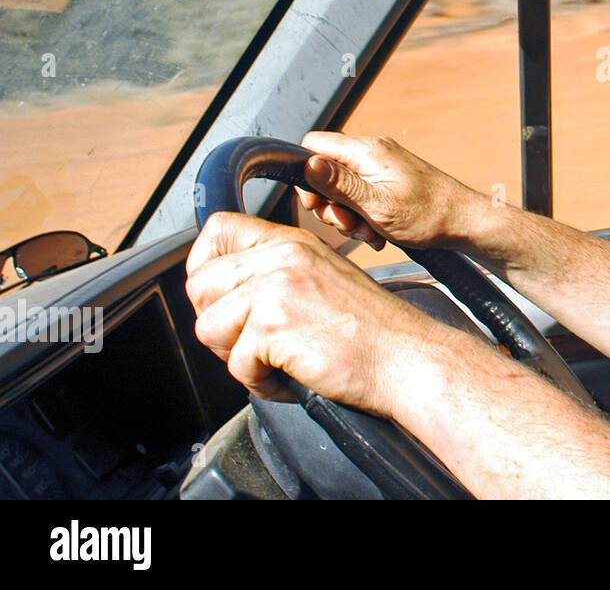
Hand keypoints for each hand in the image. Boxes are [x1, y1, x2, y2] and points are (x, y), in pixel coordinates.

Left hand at [185, 212, 432, 411]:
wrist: (407, 357)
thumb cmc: (375, 330)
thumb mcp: (326, 277)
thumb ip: (279, 273)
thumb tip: (228, 294)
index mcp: (293, 242)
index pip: (218, 229)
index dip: (204, 266)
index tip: (220, 297)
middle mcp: (283, 257)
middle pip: (200, 283)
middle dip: (217, 323)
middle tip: (251, 343)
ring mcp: (277, 289)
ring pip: (208, 326)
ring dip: (234, 356)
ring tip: (271, 363)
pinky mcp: (275, 326)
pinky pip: (235, 363)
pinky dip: (259, 382)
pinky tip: (289, 378)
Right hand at [295, 132, 485, 251]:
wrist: (464, 222)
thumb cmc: (429, 214)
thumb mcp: (377, 204)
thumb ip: (339, 184)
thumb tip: (307, 163)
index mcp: (366, 151)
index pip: (313, 146)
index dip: (307, 176)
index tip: (319, 205)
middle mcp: (372, 152)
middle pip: (325, 172)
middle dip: (331, 204)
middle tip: (350, 224)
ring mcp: (381, 166)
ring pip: (343, 189)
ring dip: (350, 216)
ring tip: (371, 232)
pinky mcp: (389, 181)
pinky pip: (362, 196)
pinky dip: (365, 217)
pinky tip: (379, 232)